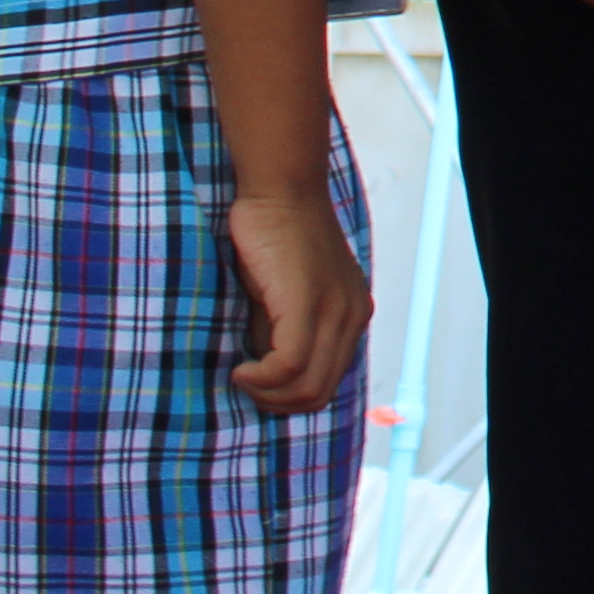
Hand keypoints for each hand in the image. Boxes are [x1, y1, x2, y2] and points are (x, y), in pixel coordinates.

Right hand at [222, 190, 370, 412]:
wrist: (279, 190)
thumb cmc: (273, 238)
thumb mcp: (286, 296)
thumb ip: (285, 332)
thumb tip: (268, 375)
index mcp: (352, 313)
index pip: (329, 380)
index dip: (290, 395)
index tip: (258, 386)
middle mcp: (352, 314)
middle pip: (320, 392)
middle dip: (277, 402)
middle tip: (246, 386)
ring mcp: (335, 309)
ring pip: (307, 386)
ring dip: (267, 394)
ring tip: (242, 377)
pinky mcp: (308, 303)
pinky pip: (289, 365)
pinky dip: (261, 378)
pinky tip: (241, 368)